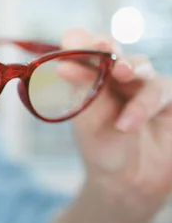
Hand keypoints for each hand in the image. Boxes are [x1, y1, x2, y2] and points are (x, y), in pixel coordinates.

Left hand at [61, 29, 171, 219]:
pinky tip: (128, 123)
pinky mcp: (170, 101)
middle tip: (104, 52)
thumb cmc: (101, 147)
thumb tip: (61, 65)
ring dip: (133, 89)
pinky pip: (165, 90)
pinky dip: (146, 106)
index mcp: (93, 76)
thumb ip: (82, 90)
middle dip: (110, 50)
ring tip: (121, 120)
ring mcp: (147, 86)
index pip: (87, 48)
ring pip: (144, 71)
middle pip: (117, 52)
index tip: (72, 39)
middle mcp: (120, 76)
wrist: (126, 183)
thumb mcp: (87, 119)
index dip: (81, 41)